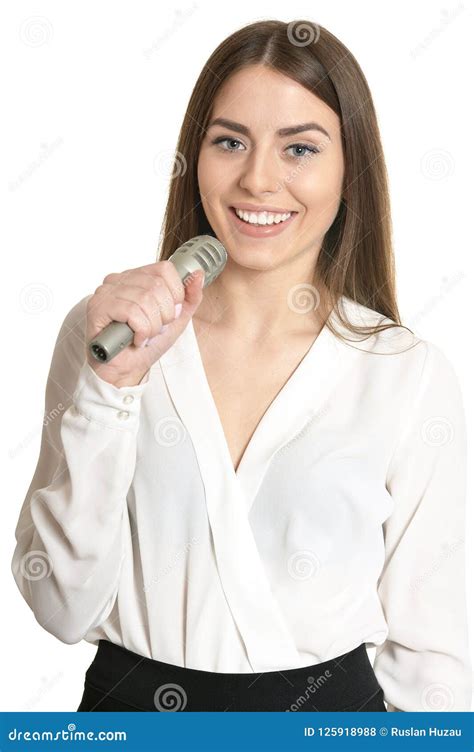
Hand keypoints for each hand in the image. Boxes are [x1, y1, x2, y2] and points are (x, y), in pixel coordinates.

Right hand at [85, 260, 204, 386]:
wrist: (128, 369)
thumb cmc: (148, 343)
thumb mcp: (177, 319)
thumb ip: (190, 297)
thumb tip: (198, 274)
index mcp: (138, 277)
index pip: (165, 269)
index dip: (175, 294)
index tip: (170, 314)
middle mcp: (120, 279)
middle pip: (156, 285)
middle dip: (164, 315)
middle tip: (156, 329)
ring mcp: (106, 291)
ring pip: (144, 299)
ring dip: (152, 326)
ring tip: (145, 336)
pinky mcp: (97, 307)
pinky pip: (131, 312)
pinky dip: (141, 331)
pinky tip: (135, 339)